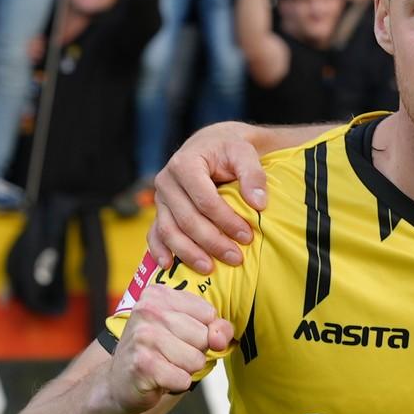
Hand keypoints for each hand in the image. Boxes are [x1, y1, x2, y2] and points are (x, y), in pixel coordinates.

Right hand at [105, 284, 235, 413]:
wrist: (120, 382)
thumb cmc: (159, 352)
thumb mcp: (188, 330)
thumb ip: (216, 327)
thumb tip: (219, 338)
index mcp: (159, 294)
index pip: (209, 314)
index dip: (203, 332)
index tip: (181, 336)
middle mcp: (147, 310)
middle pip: (203, 337)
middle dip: (195, 352)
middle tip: (170, 353)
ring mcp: (142, 337)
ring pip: (196, 359)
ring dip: (185, 369)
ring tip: (165, 365)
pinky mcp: (142, 364)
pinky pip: (183, 379)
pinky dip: (176, 383)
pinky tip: (158, 378)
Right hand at [150, 123, 271, 271]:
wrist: (213, 144)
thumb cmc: (229, 149)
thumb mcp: (244, 152)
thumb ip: (253, 174)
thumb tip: (258, 204)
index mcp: (185, 164)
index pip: (204, 200)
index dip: (226, 221)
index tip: (247, 237)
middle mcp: (167, 181)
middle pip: (187, 219)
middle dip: (212, 242)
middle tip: (235, 258)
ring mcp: (160, 198)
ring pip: (168, 230)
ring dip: (188, 253)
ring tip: (209, 269)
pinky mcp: (160, 210)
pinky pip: (154, 233)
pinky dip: (159, 251)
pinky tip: (168, 266)